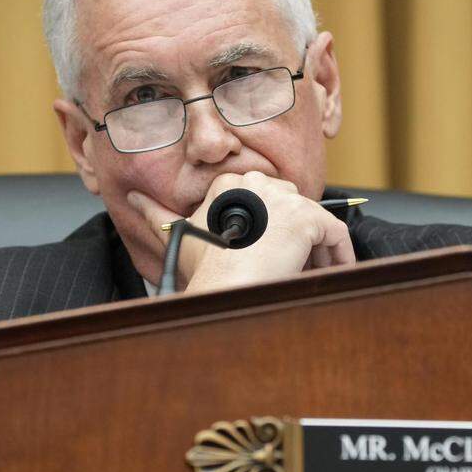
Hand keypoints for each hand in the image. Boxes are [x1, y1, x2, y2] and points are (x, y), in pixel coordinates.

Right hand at [127, 171, 355, 291]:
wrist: (224, 287)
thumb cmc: (203, 269)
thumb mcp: (180, 236)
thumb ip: (156, 213)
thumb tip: (132, 195)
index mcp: (230, 183)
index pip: (264, 199)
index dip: (271, 228)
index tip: (270, 252)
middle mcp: (260, 183)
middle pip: (291, 207)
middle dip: (295, 237)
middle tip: (292, 267)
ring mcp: (287, 199)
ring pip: (314, 222)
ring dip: (317, 249)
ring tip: (311, 274)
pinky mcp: (310, 218)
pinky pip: (337, 235)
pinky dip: (340, 255)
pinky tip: (334, 274)